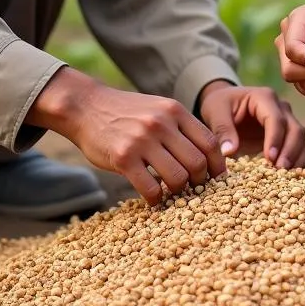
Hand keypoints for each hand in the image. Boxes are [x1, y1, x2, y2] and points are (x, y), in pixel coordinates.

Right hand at [27, 67, 225, 204]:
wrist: (86, 106)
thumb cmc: (126, 113)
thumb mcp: (158, 108)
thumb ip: (181, 127)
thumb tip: (207, 155)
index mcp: (175, 111)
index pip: (210, 142)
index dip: (217, 165)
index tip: (216, 178)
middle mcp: (162, 124)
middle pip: (197, 163)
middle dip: (200, 182)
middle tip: (194, 189)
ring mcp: (142, 140)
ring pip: (177, 177)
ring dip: (178, 192)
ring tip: (173, 194)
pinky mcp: (123, 158)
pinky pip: (149, 188)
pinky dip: (156, 199)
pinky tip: (153, 199)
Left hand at [196, 81, 304, 167]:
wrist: (225, 104)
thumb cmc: (220, 105)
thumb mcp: (215, 112)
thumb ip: (222, 129)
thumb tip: (229, 151)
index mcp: (264, 98)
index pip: (276, 119)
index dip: (275, 139)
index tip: (269, 158)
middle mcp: (281, 108)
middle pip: (295, 129)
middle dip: (290, 150)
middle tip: (279, 169)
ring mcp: (287, 121)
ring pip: (301, 139)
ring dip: (296, 157)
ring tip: (283, 175)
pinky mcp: (286, 136)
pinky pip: (299, 148)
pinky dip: (297, 161)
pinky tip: (287, 176)